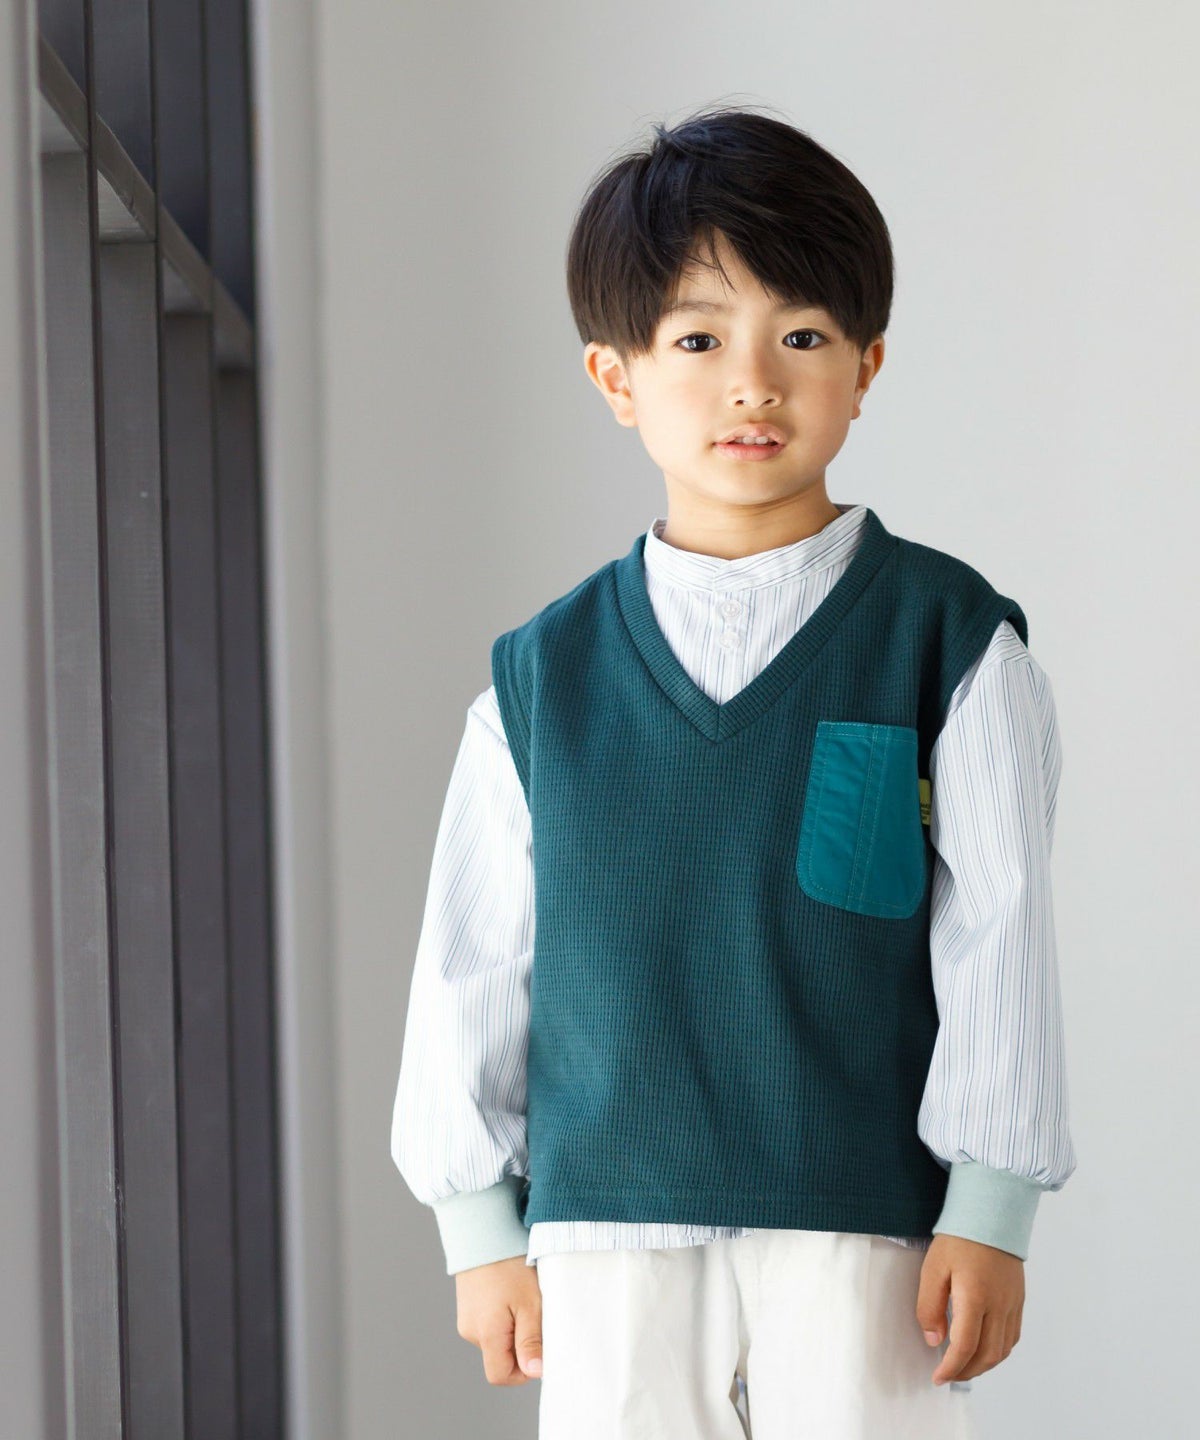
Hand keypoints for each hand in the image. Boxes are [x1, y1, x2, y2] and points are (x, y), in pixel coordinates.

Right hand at [454, 1253, 542, 1384]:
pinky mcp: (467, 1305)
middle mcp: (470, 1330)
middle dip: (520, 1345)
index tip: (539, 1348)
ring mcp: (466, 1317)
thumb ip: (531, 1341)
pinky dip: (502, 1316)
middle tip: (535, 1315)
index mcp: (485, 1334)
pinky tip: (509, 1292)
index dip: (523, 1371)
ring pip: (495, 1339)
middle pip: (499, 1357)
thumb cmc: (510, 1265)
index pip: (500, 1375)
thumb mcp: (530, 1303)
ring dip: (512, 1328)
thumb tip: (535, 1372)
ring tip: (522, 1298)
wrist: (483, 1230)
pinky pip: (488, 1323)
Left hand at [916, 1233, 1023, 1386]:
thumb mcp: (933, 1268)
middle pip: (987, 1355)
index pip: (965, 1346)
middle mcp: (999, 1305)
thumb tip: (934, 1340)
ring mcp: (1013, 1304)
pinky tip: (983, 1349)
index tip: (937, 1377)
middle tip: (947, 1375)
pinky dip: (998, 1351)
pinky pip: (1012, 1337)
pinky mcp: (1019, 1300)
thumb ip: (929, 1306)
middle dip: (966, 1371)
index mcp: (975, 1297)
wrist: (992, 1213)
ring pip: (1003, 1350)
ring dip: (983, 1365)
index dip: (950, 1367)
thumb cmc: (959, 1238)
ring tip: (962, 1366)